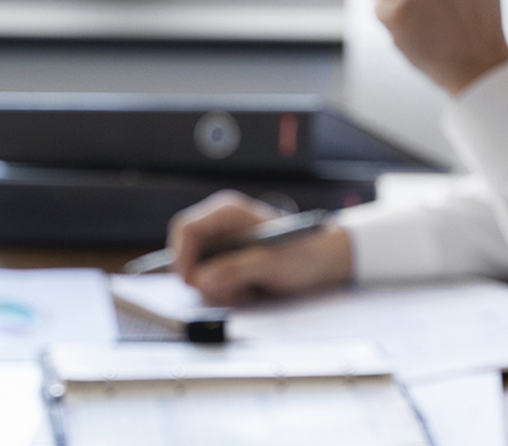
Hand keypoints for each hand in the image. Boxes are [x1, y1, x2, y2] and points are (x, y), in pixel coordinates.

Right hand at [166, 190, 354, 305]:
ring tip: (246, 292)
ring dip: (216, 288)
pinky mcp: (227, 259)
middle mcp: (220, 224)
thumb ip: (235, 270)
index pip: (185, 229)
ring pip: (197, 270)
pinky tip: (246, 291)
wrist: (325, 260)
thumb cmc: (305, 253)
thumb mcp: (271, 263)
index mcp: (228, 212)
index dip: (182, 257)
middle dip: (203, 279)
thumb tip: (201, 280)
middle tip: (229, 294)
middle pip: (187, 252)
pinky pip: (210, 278)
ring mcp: (223, 242)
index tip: (193, 283)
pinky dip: (223, 290)